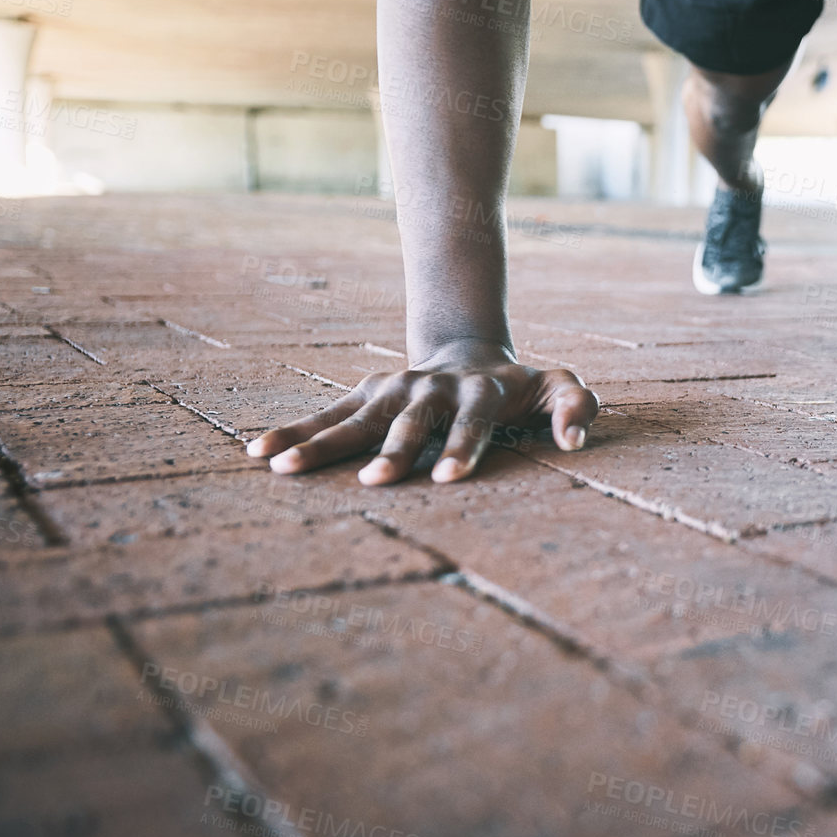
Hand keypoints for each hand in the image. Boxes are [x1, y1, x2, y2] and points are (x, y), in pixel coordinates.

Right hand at [246, 338, 598, 484]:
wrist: (469, 353)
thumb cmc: (521, 388)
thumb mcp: (560, 386)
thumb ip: (576, 407)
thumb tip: (574, 441)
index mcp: (480, 390)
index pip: (473, 422)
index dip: (462, 448)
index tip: (447, 480)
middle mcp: (431, 388)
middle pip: (410, 422)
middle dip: (393, 451)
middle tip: (374, 483)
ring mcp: (395, 389)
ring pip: (357, 417)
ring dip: (324, 442)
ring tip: (284, 467)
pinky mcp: (368, 393)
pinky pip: (328, 415)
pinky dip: (295, 431)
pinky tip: (259, 452)